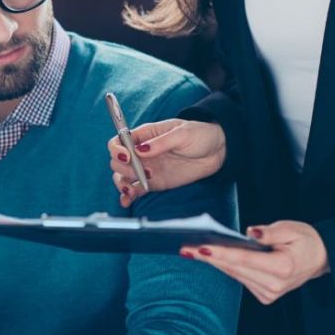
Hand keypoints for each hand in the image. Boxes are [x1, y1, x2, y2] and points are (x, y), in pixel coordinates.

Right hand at [108, 119, 225, 206]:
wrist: (217, 151)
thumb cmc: (200, 134)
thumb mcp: (182, 133)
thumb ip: (161, 142)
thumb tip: (140, 150)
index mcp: (144, 135)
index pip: (119, 141)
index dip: (117, 150)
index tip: (128, 157)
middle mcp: (141, 152)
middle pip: (117, 161)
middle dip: (123, 169)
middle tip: (142, 172)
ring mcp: (146, 168)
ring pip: (122, 177)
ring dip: (122, 184)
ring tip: (132, 190)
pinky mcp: (154, 183)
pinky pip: (135, 190)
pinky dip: (128, 196)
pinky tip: (127, 201)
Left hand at [180, 221, 330, 304]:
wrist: (321, 258)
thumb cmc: (305, 240)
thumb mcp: (291, 229)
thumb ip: (268, 232)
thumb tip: (249, 233)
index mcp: (282, 268)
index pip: (244, 259)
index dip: (220, 253)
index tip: (200, 248)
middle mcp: (275, 285)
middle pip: (234, 268)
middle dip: (208, 257)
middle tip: (185, 248)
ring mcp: (270, 293)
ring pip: (234, 274)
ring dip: (214, 262)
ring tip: (191, 250)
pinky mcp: (265, 296)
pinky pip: (240, 278)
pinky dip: (227, 266)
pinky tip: (212, 256)